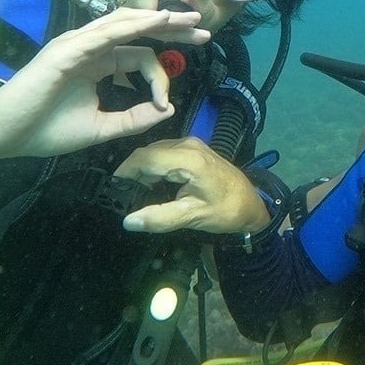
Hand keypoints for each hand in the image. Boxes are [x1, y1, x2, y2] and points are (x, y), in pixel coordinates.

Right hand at [0, 7, 209, 159]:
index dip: (160, 76)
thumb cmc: (44, 131)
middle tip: (202, 29)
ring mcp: (77, 45)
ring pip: (124, 24)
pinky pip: (105, 33)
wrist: (3, 135)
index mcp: (97, 64)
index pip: (140, 57)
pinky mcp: (67, 49)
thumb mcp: (100, 128)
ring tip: (185, 20)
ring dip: (156, 21)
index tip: (164, 102)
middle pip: (138, 30)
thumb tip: (166, 110)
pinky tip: (155, 23)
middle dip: (171, 29)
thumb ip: (133, 119)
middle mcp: (90, 48)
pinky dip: (131, 26)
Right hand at [115, 136, 270, 234]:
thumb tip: (128, 221)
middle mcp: (188, 145)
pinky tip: (155, 186)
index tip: (113, 191)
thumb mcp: (193, 217)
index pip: (145, 158)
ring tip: (140, 194)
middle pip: (147, 153)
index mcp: (189, 159)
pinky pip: (164, 152)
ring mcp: (191, 144)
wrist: (251, 203)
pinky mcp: (192, 148)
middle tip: (126, 197)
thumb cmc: (226, 210)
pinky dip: (154, 168)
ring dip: (143, 171)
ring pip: (154, 151)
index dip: (125, 173)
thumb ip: (159, 218)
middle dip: (132, 174)